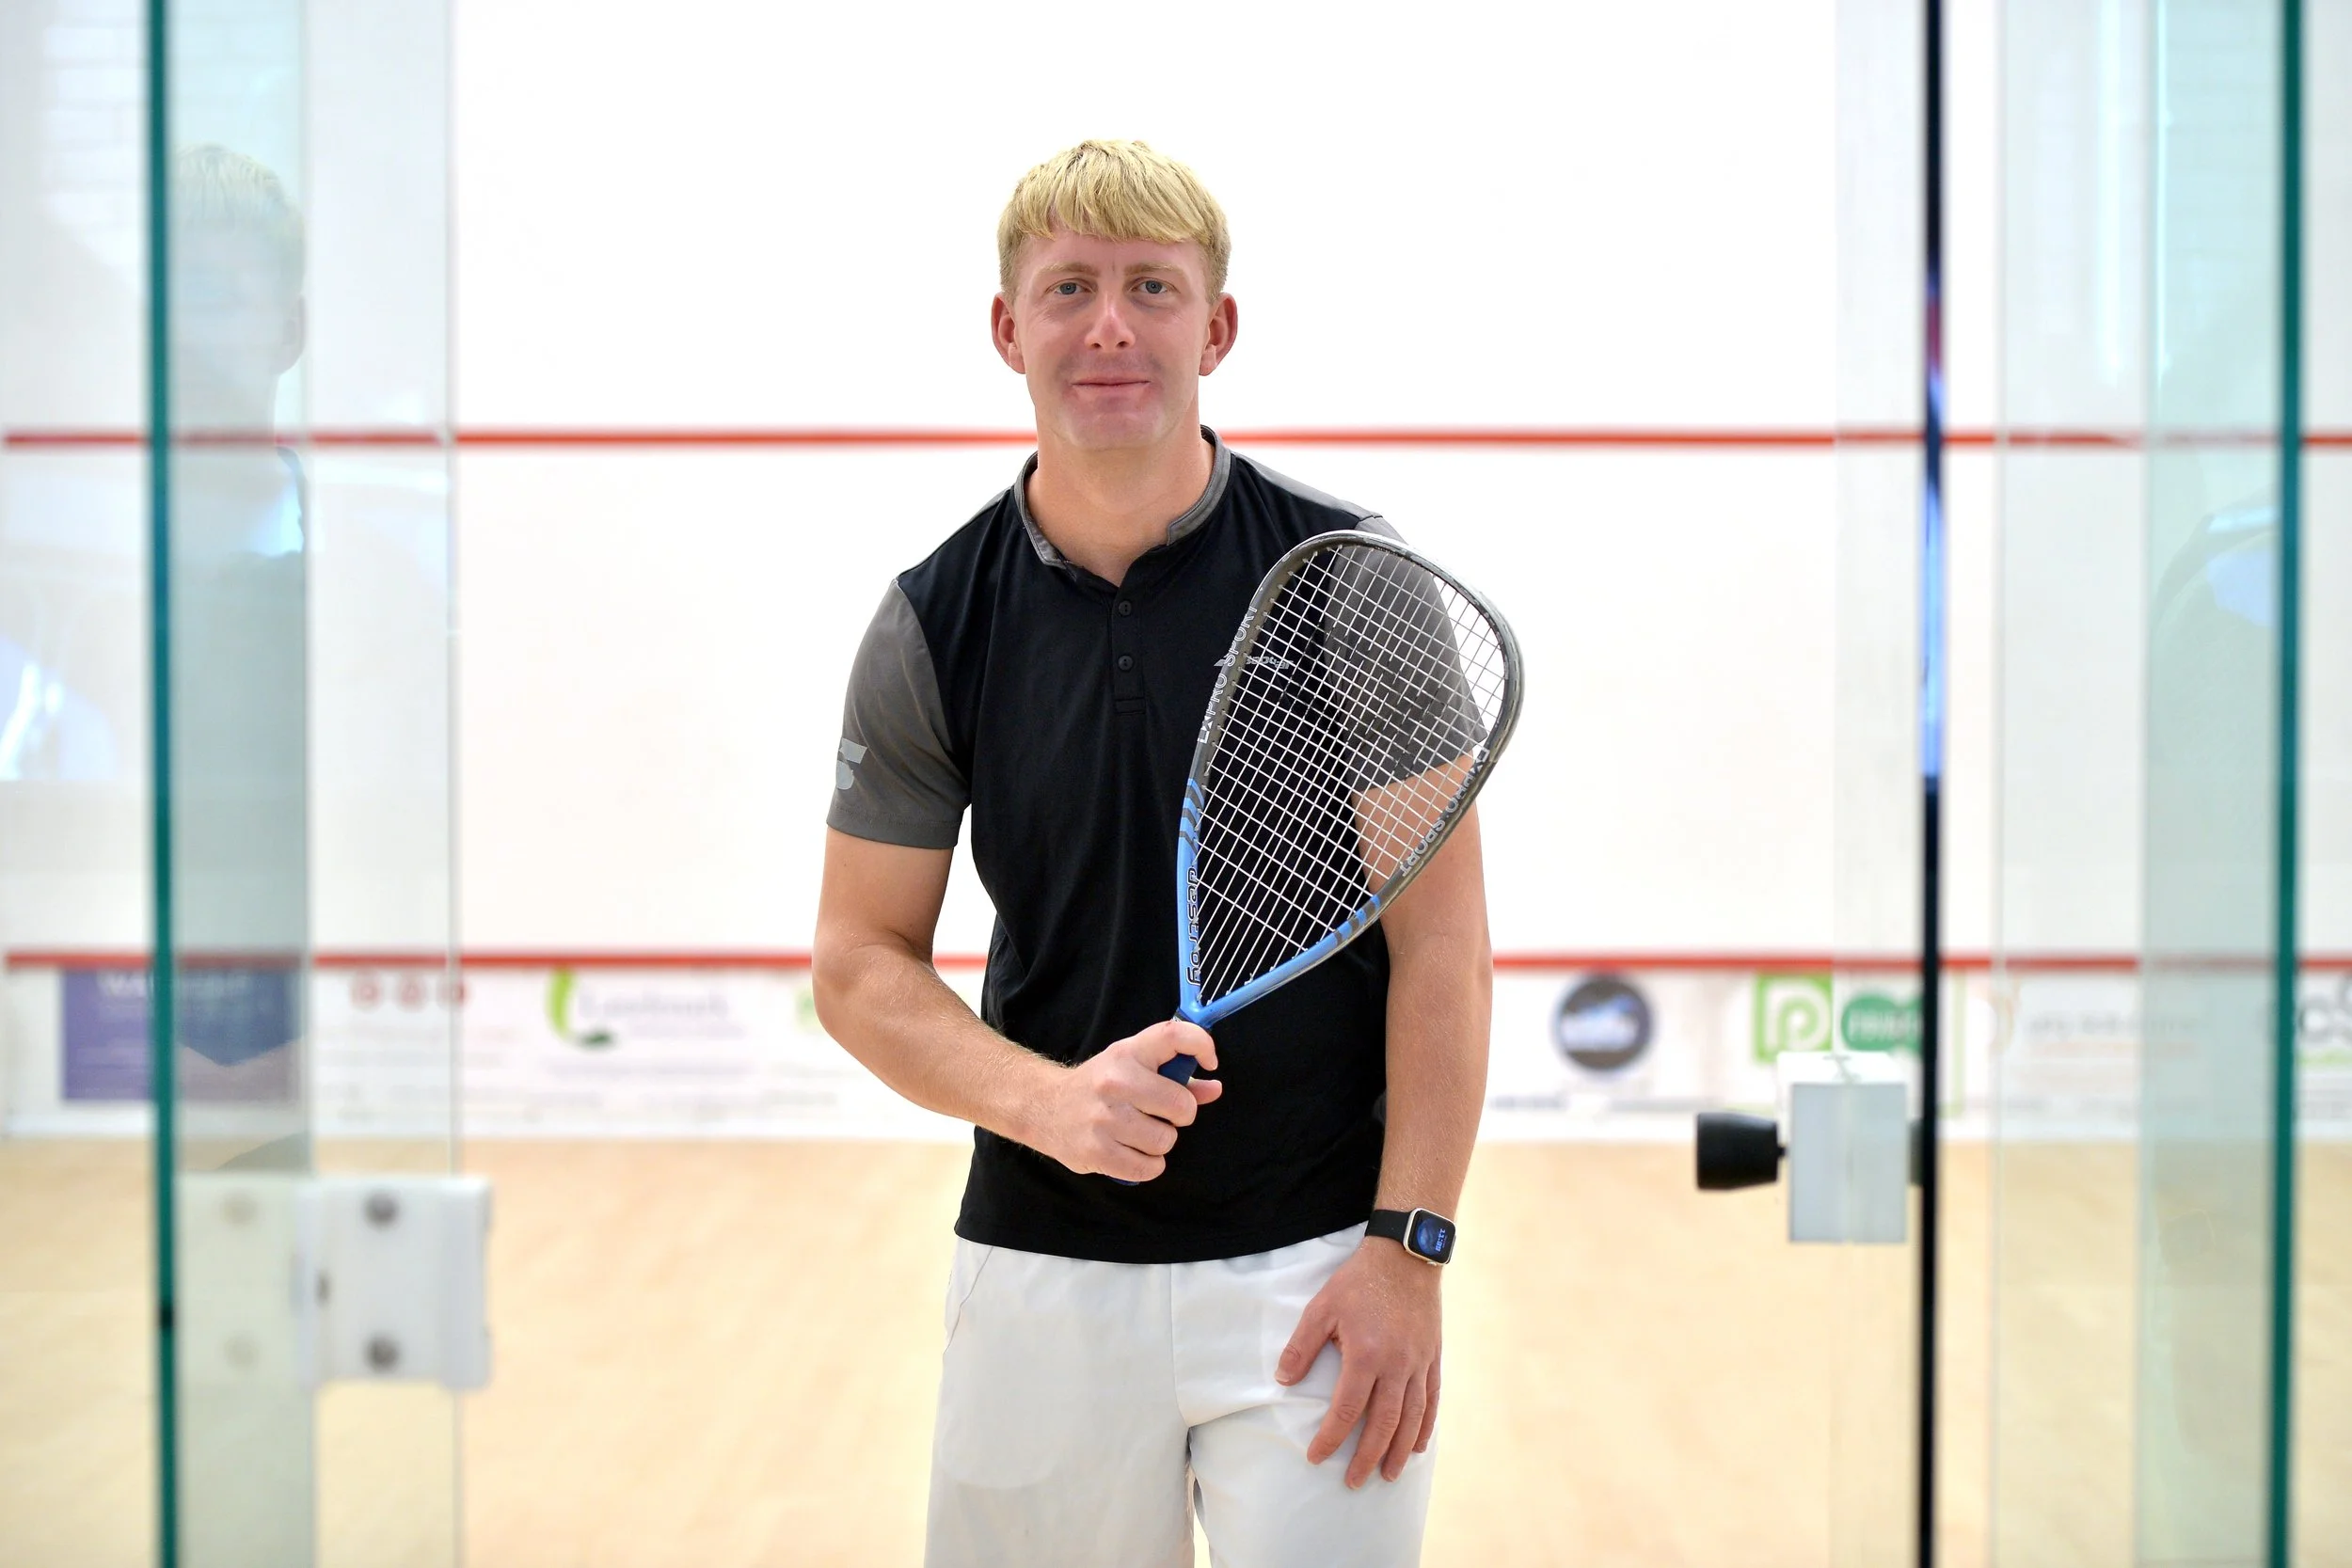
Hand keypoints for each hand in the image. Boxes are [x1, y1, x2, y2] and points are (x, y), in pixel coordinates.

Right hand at [1030, 1020, 1220, 1180]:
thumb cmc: (1099, 1086)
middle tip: (1161, 1114)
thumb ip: (1177, 1075)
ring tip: (1141, 1133)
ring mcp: (1104, 1118)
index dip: (1202, 1045)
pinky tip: (1132, 1153)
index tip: (1211, 1063)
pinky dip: (1148, 1165)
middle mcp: (1115, 1082)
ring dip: (1161, 1143)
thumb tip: (1215, 1088)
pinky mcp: (1097, 1152)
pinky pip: (1148, 1168)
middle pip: (1181, 1105)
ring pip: (1166, 1141)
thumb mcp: (1133, 1067)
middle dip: (1180, 1115)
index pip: (1173, 1036)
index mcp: (1128, 1053)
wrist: (1045, 1107)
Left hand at [1277, 1238, 1441, 1486]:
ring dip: (1398, 1451)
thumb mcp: (1322, 1308)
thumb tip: (1283, 1381)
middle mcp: (1396, 1366)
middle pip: (1383, 1424)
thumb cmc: (1359, 1281)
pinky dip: (1425, 1427)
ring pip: (1411, 1418)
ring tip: (1387, 1475)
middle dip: (1366, 1457)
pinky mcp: (1432, 1358)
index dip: (1330, 1438)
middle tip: (1354, 1482)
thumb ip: (1302, 1346)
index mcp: (1365, 1355)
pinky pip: (1431, 1400)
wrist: (1405, 1256)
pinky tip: (1417, 1446)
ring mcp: (1418, 1363)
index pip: (1346, 1410)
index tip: (1316, 1457)